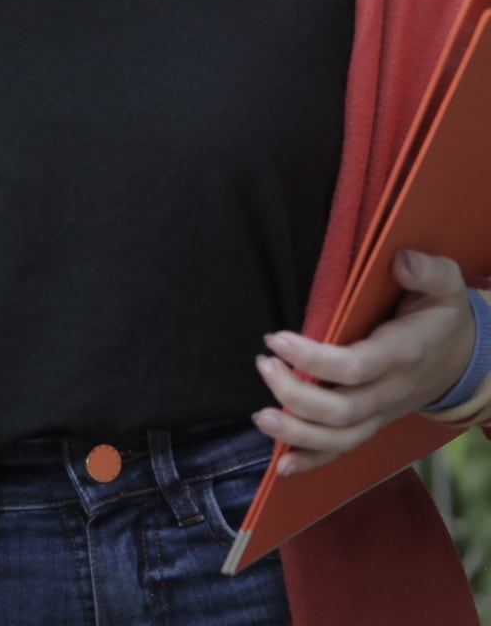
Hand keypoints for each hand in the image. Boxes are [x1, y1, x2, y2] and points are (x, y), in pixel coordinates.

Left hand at [256, 250, 480, 471]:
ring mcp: (380, 413)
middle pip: (341, 410)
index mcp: (402, 355)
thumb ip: (427, 270)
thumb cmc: (443, 315)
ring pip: (340, 438)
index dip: (313, 358)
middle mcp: (390, 391)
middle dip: (295, 395)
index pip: (355, 367)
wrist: (465, 357)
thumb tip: (401, 261)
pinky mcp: (371, 423)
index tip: (275, 339)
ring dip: (297, 433)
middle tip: (263, 365)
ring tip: (260, 417)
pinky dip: (313, 460)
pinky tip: (282, 465)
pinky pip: (343, 449)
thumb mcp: (447, 285)